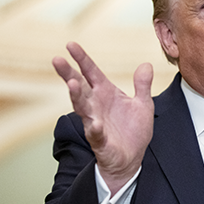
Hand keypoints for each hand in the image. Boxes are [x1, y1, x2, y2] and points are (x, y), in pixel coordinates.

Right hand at [53, 42, 153, 194]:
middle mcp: (97, 105)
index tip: (70, 44)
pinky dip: (94, 128)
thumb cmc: (133, 130)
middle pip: (79, 86)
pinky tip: (94, 123)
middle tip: (57, 60)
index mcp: (106, 93)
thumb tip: (146, 64)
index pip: (91, 73)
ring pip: (82, 107)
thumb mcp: (143, 104)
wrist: (132, 158)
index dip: (82, 59)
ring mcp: (95, 122)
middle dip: (68, 74)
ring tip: (72, 84)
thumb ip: (142, 85)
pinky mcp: (99, 140)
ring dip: (76, 96)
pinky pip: (95, 133)